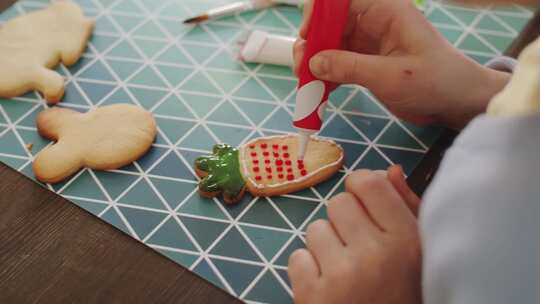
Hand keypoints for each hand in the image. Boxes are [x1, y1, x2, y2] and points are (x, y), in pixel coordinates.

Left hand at [288, 166, 421, 303]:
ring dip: (326, 246)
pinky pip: (297, 256)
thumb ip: (407, 210)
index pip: (368, 182)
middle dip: (345, 221)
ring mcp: (340, 274)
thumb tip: (390, 171)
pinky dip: (308, 269)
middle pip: (338, 203)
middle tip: (358, 247)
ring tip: (345, 271)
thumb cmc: (402, 297)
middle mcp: (373, 254)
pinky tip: (329, 286)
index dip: (362, 188)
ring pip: (315, 228)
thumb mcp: (419, 257)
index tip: (365, 203)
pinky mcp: (311, 293)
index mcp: (406, 241)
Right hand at [294, 0, 509, 128]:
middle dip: (313, 43)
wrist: (457, 103)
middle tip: (301, 67)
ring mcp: (369, 44)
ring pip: (332, 46)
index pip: (341, 1)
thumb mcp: (390, 76)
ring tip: (306, 82)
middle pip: (331, 24)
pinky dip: (327, 76)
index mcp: (385, 12)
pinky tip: (318, 90)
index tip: (306, 37)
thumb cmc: (435, 82)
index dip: (319, 14)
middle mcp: (374, 23)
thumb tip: (313, 63)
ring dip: (316, 62)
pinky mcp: (368, 64)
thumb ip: (350, 67)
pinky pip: (339, 64)